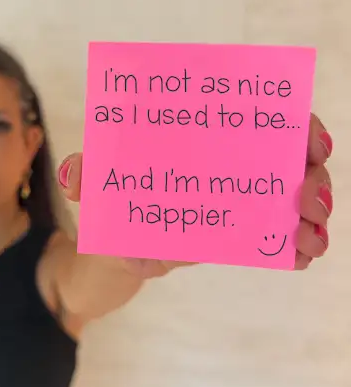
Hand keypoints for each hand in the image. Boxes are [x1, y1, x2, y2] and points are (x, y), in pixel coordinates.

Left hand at [57, 112, 332, 273]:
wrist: (109, 259)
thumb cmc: (108, 213)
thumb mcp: (98, 191)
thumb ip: (87, 179)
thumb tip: (75, 174)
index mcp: (200, 149)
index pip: (257, 127)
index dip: (294, 128)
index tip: (310, 141)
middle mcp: (224, 174)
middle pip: (285, 166)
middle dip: (311, 177)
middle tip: (309, 198)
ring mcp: (232, 209)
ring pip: (287, 204)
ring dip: (310, 218)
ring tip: (311, 236)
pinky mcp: (230, 242)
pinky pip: (271, 241)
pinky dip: (292, 246)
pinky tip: (301, 256)